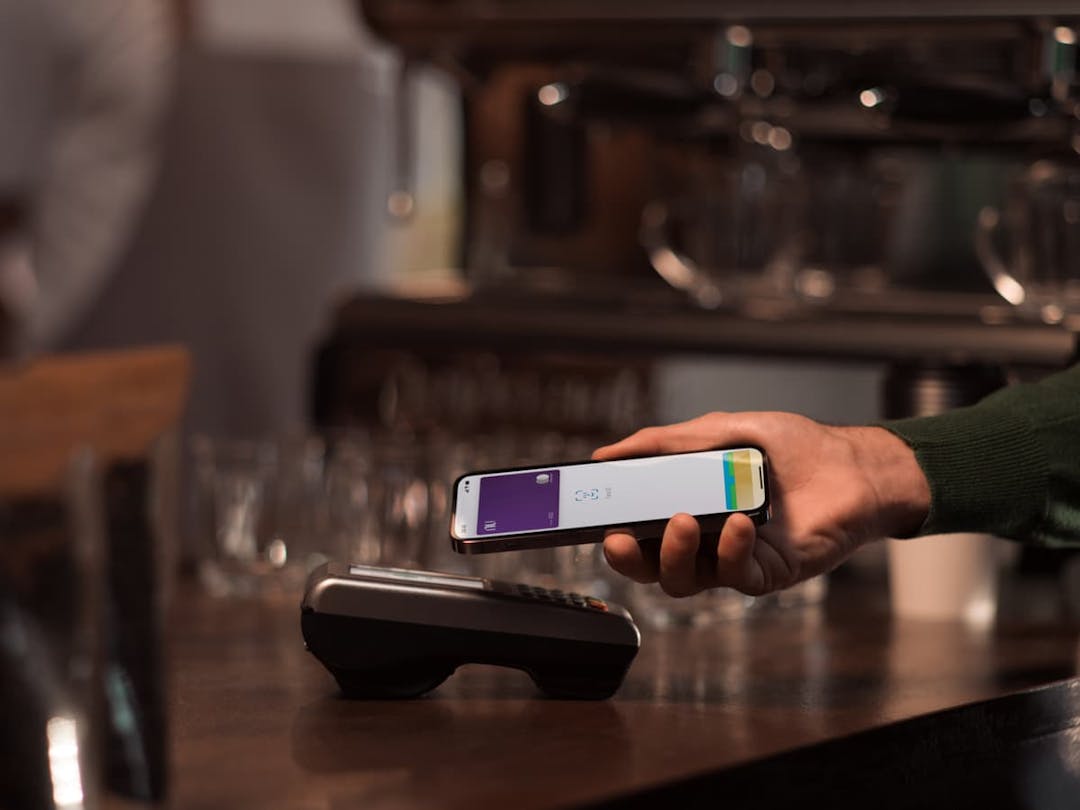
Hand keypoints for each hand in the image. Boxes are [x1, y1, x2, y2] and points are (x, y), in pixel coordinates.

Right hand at [594, 412, 929, 596]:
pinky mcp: (769, 572)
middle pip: (652, 568)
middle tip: (621, 538)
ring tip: (684, 520)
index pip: (638, 533)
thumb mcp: (719, 431)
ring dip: (675, 554)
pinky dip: (731, 551)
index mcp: (687, 510)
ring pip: (686, 580)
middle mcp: (705, 543)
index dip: (612, 533)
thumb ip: (664, 443)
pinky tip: (737, 523)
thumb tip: (606, 453)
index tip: (592, 522)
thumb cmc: (790, 448)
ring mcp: (735, 560)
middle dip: (630, 559)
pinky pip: (738, 575)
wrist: (852, 463)